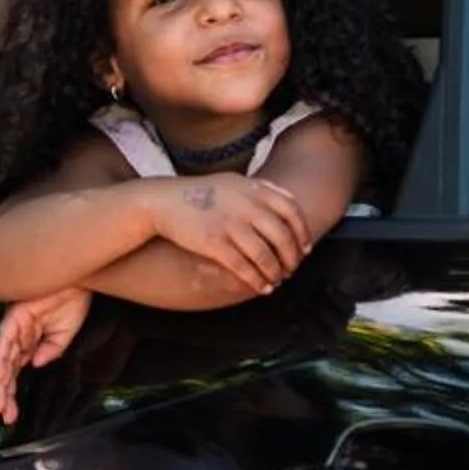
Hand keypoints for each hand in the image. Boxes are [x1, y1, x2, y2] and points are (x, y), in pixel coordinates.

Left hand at [0, 287, 93, 423]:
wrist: (77, 280)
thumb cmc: (71, 301)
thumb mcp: (64, 335)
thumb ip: (51, 351)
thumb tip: (36, 365)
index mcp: (29, 342)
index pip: (17, 371)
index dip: (13, 393)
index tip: (12, 416)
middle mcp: (18, 336)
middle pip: (7, 369)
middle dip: (5, 393)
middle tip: (3, 415)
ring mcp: (15, 327)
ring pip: (3, 358)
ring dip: (0, 381)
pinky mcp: (15, 316)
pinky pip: (4, 340)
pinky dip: (2, 357)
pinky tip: (0, 375)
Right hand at [142, 173, 312, 294]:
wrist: (163, 201)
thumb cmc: (201, 193)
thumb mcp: (234, 182)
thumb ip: (263, 189)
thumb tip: (290, 198)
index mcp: (254, 190)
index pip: (292, 212)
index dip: (302, 233)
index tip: (305, 249)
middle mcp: (246, 206)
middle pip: (282, 237)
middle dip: (291, 259)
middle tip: (291, 270)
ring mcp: (230, 225)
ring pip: (265, 256)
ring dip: (275, 273)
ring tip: (276, 281)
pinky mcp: (214, 243)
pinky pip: (244, 267)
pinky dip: (256, 280)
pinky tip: (260, 287)